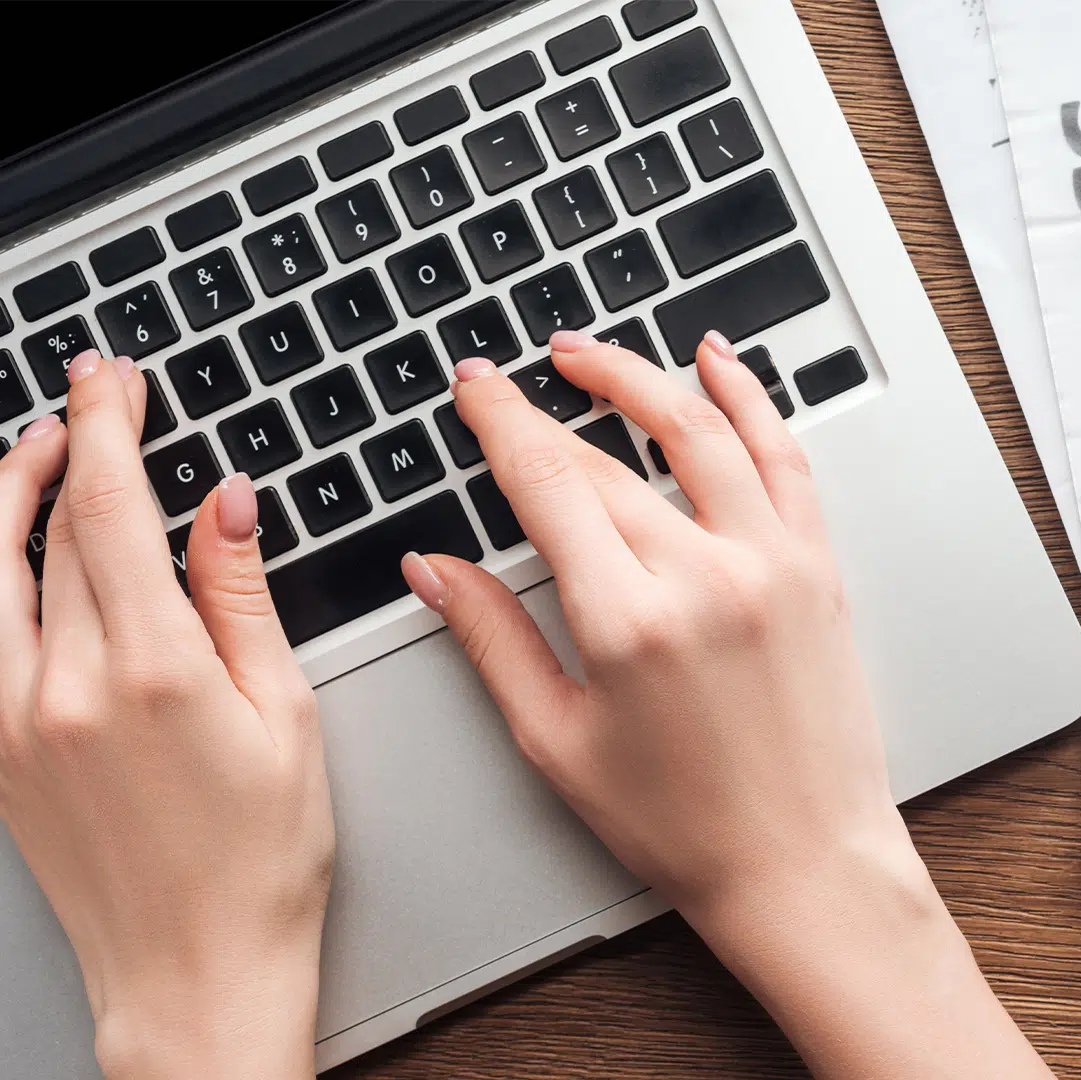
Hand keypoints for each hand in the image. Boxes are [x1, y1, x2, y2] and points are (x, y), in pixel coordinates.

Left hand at [0, 351, 332, 1079]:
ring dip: (5, 500)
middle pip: (46, 532)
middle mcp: (59, 692)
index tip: (111, 378)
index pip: (108, 511)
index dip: (106, 427)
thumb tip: (224, 505)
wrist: (195, 972)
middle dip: (68, 447)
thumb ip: (240, 596)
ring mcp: (9, 726)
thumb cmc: (260, 860)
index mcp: (149, 673)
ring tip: (36, 453)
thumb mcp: (283, 714)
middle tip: (91, 395)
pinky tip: (8, 554)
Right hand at [403, 329, 1051, 1078]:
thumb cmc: (684, 825)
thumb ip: (492, 642)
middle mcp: (706, 578)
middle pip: (610, 460)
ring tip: (591, 353)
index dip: (502, 422)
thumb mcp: (558, 743)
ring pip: (702, 431)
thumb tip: (435, 570)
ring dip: (641, 376)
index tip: (474, 387)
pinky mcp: (818, 569)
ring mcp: (772, 565)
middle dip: (549, 407)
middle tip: (510, 379)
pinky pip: (785, 458)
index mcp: (628, 622)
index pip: (549, 482)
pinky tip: (719, 365)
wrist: (804, 863)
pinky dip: (751, 400)